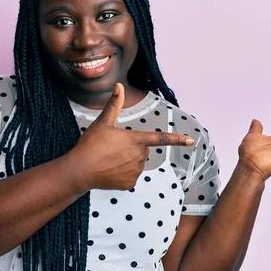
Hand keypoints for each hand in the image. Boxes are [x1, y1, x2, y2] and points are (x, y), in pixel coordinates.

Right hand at [68, 83, 193, 190]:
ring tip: (108, 159)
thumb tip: (119, 86)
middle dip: (131, 148)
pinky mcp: (129, 184)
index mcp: (136, 140)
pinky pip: (130, 177)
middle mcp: (140, 157)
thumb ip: (113, 105)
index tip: (190, 141)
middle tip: (112, 148)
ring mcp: (135, 172)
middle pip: (141, 150)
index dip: (177, 139)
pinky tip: (109, 171)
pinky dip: (122, 174)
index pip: (160, 138)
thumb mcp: (102, 123)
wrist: (80, 170)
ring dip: (127, 161)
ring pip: (136, 164)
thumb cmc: (91, 144)